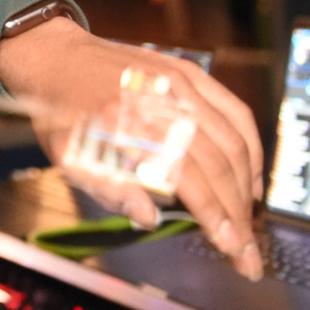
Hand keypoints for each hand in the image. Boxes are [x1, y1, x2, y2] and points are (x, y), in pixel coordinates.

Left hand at [0, 17, 264, 280]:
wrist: (58, 58)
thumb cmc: (62, 114)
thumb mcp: (70, 159)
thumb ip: (110, 190)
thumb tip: (148, 220)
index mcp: (132, 128)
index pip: (191, 181)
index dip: (217, 219)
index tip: (233, 250)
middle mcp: (162, 104)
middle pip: (219, 166)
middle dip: (239, 215)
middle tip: (249, 251)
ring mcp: (181, 85)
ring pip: (233, 143)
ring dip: (247, 187)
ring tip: (247, 221)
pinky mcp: (190, 73)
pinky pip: (236, 112)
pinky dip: (251, 147)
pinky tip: (252, 177)